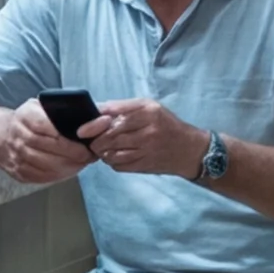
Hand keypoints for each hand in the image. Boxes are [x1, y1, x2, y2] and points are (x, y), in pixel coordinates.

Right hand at [0, 101, 93, 181]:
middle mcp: (17, 136)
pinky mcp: (17, 171)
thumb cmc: (29, 120)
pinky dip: (58, 175)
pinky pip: (40, 176)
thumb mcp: (42, 107)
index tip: (86, 144)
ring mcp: (15, 155)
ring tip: (82, 163)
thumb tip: (101, 117)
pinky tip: (69, 170)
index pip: (46, 127)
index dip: (68, 138)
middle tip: (89, 156)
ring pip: (45, 165)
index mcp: (25, 116)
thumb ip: (67, 110)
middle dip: (72, 154)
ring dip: (68, 167)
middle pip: (47, 148)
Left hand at [77, 99, 205, 177]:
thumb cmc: (167, 125)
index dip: (93, 124)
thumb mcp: (150, 107)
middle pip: (109, 137)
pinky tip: (116, 156)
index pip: (112, 117)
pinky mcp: (145, 165)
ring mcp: (146, 150)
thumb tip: (95, 110)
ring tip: (104, 148)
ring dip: (102, 152)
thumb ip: (123, 107)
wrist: (191, 150)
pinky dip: (112, 161)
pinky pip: (118, 165)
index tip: (82, 130)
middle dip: (96, 140)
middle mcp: (148, 130)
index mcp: (148, 112)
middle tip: (93, 140)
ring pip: (111, 153)